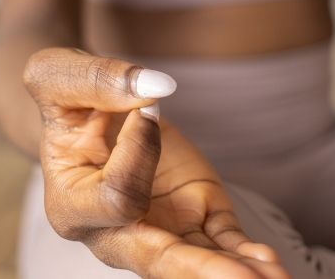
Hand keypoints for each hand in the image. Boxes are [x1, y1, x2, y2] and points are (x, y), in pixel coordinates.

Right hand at [23, 48, 288, 277]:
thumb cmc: (71, 99)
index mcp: (73, 202)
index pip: (118, 196)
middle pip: (156, 256)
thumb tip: (156, 87)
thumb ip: (99, 80)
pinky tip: (269, 264)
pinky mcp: (193, 214)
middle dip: (196, 269)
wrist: (97, 112)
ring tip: (272, 278)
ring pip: (194, 259)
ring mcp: (159, 226)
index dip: (138, 152)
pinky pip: (220, 241)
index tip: (147, 111)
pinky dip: (245, 253)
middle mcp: (116, 229)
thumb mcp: (61, 76)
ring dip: (230, 271)